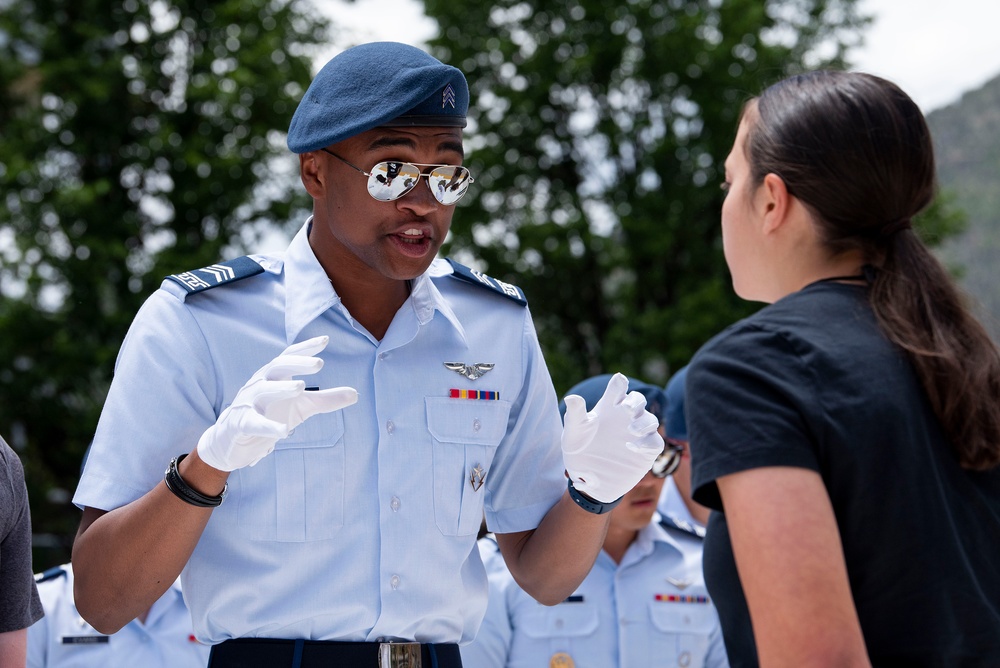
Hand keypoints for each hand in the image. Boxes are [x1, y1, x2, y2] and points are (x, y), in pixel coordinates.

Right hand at [196, 336, 357, 471]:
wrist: (231, 441)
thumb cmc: (269, 415)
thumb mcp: (301, 407)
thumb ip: (326, 399)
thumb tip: (356, 394)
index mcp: (274, 376)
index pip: (289, 356)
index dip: (306, 348)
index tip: (326, 340)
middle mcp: (259, 384)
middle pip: (276, 366)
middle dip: (297, 363)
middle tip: (319, 364)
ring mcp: (247, 402)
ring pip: (263, 391)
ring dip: (281, 389)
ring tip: (301, 388)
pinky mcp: (240, 424)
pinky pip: (253, 423)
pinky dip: (267, 426)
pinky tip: (284, 432)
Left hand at [561, 373, 663, 502]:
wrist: (586, 477)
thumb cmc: (579, 449)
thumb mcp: (574, 432)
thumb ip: (575, 414)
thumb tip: (571, 397)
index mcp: (608, 407)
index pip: (617, 389)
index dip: (619, 383)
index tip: (619, 380)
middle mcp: (625, 417)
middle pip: (638, 400)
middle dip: (636, 401)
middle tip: (627, 408)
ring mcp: (637, 433)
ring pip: (651, 420)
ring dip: (644, 422)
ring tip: (631, 430)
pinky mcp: (646, 451)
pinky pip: (655, 442)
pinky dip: (649, 443)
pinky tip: (633, 447)